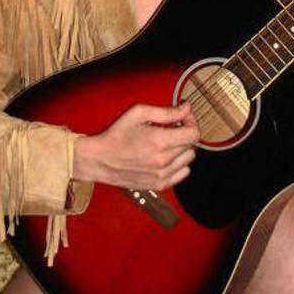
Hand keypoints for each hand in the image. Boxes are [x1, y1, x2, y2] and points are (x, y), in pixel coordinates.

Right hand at [72, 102, 199, 190]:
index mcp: (159, 141)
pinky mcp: (159, 185)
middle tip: (171, 128)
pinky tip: (165, 156)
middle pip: (191, 145)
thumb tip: (187, 108)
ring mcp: (162, 175)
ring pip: (188, 159)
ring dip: (181, 148)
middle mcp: (163, 161)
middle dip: (184, 133)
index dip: (191, 122)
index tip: (183, 118)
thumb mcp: (139, 113)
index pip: (194, 133)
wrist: (99, 160)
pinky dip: (178, 164)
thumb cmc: (117, 134)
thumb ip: (166, 112)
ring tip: (165, 143)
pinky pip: (183, 173)